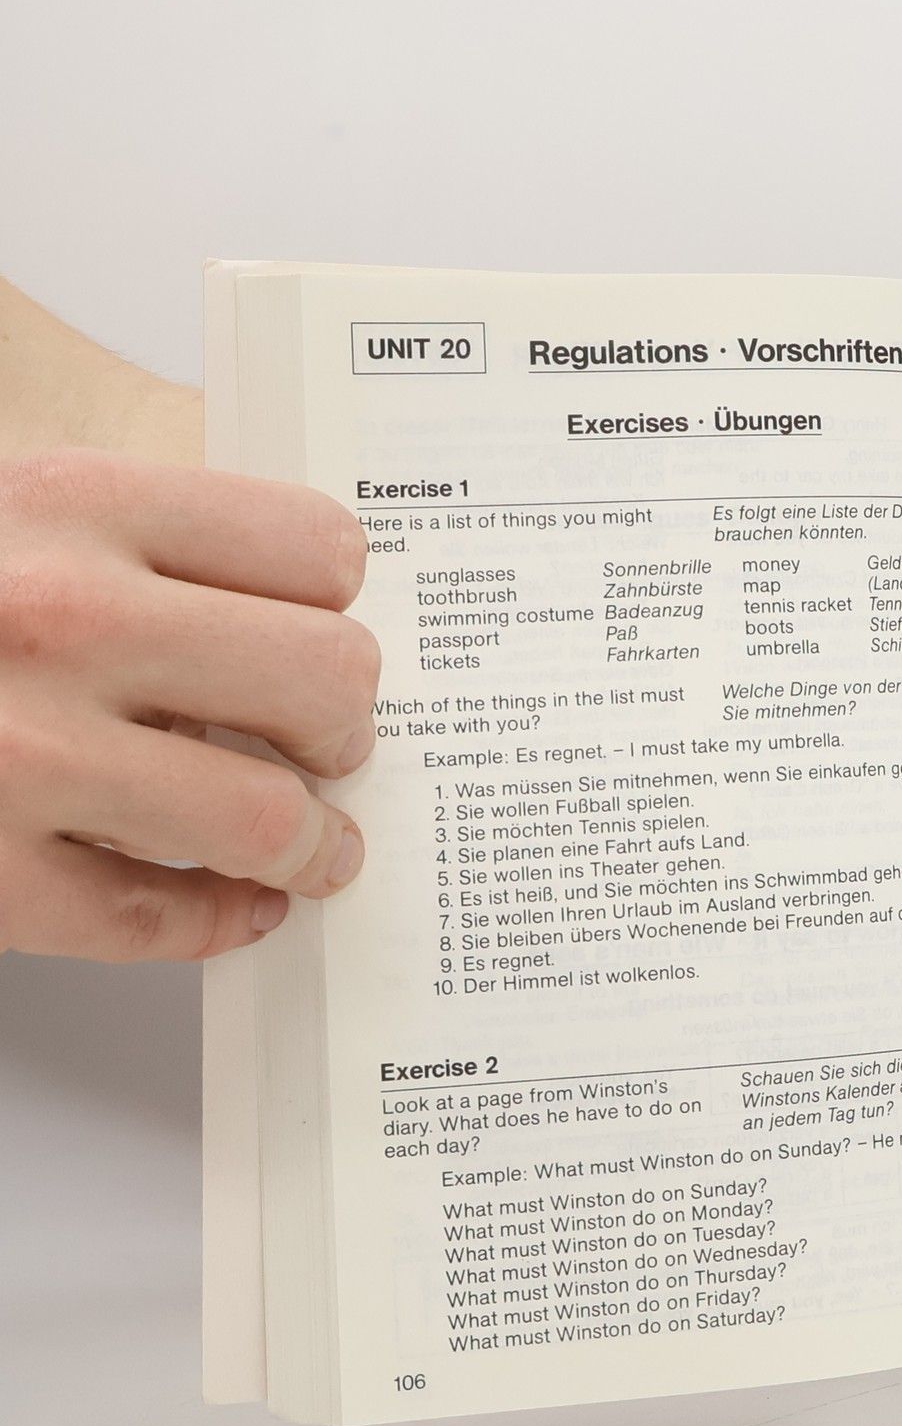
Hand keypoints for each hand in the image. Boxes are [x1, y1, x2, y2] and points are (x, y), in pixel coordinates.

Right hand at [0, 449, 377, 960]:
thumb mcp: (10, 504)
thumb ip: (127, 531)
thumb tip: (291, 591)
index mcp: (65, 503)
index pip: (312, 548)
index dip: (338, 600)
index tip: (327, 627)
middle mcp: (54, 622)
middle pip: (323, 680)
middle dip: (344, 723)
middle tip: (331, 743)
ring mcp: (18, 758)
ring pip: (265, 818)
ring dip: (311, 841)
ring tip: (312, 844)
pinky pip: (154, 921)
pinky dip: (215, 921)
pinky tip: (232, 906)